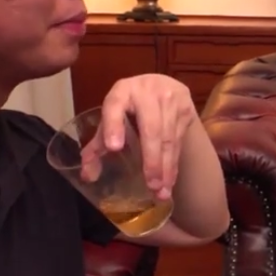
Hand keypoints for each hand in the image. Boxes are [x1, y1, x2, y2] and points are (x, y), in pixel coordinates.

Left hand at [81, 74, 195, 199]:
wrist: (162, 85)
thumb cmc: (131, 105)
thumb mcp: (113, 116)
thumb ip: (99, 143)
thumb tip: (88, 175)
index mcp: (122, 91)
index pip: (115, 106)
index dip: (113, 126)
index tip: (113, 148)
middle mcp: (148, 92)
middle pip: (151, 129)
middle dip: (151, 159)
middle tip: (150, 185)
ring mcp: (171, 99)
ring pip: (169, 138)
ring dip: (165, 167)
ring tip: (161, 191)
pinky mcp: (187, 110)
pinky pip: (179, 142)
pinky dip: (174, 163)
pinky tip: (170, 180)